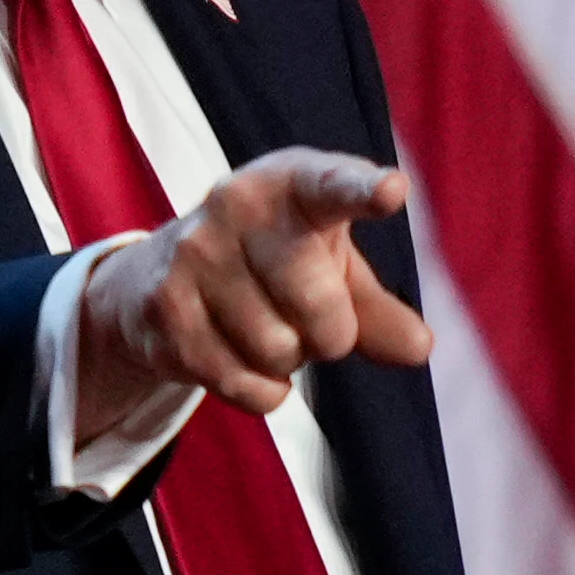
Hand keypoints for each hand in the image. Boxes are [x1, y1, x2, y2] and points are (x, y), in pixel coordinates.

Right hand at [76, 148, 432, 442]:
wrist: (157, 276)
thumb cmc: (272, 264)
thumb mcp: (332, 270)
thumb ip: (379, 308)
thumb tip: (418, 347)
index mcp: (289, 184)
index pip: (330, 186)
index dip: (361, 190)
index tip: (392, 191)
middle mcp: (234, 204)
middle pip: (320, 307)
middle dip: (330, 334)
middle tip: (308, 317)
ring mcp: (193, 253)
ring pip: (280, 352)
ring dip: (286, 360)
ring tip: (260, 326)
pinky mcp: (164, 306)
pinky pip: (248, 385)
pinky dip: (261, 390)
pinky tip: (238, 356)